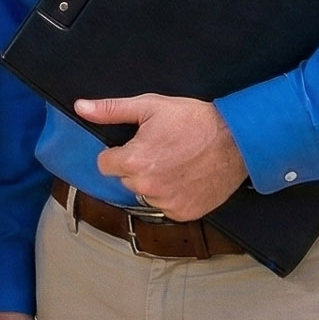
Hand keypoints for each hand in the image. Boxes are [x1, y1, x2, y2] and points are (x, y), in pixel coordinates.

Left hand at [77, 94, 248, 220]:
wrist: (237, 139)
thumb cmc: (194, 120)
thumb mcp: (150, 106)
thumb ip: (111, 110)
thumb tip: (81, 108)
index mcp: (134, 161)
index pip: (105, 164)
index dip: (118, 153)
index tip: (136, 145)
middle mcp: (147, 186)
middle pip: (125, 179)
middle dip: (137, 166)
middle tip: (162, 150)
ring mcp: (167, 202)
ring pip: (145, 193)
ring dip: (155, 182)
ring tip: (177, 162)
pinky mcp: (185, 213)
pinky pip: (166, 206)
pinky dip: (172, 195)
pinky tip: (186, 177)